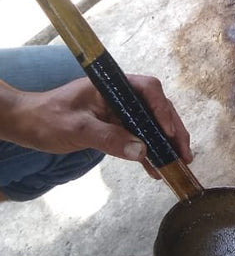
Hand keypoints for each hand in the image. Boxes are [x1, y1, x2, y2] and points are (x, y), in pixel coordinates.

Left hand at [0, 74, 191, 174]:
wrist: (27, 125)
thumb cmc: (47, 119)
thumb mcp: (77, 129)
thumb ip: (109, 138)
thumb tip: (142, 151)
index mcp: (113, 86)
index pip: (148, 89)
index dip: (163, 110)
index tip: (168, 133)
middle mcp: (121, 96)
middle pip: (157, 108)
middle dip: (174, 130)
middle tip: (185, 154)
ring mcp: (120, 111)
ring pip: (152, 124)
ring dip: (167, 143)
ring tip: (179, 163)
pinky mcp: (116, 127)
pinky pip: (138, 138)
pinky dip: (149, 153)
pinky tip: (156, 170)